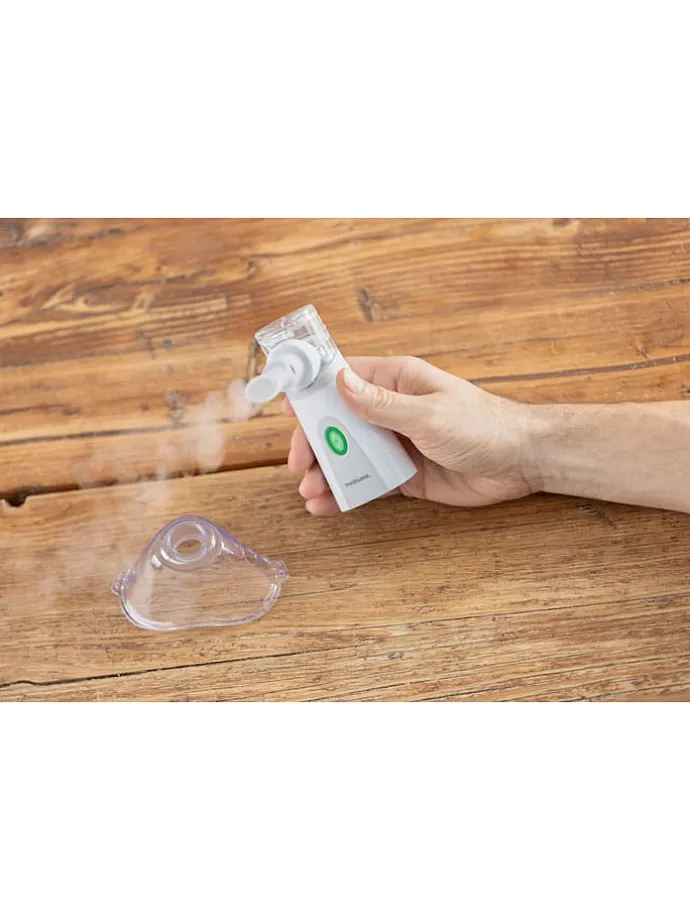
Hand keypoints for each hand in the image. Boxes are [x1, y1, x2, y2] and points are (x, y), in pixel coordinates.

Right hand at [285, 355, 538, 514]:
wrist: (521, 462)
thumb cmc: (482, 425)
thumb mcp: (428, 414)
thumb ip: (381, 404)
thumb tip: (339, 381)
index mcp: (396, 382)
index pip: (343, 378)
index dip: (312, 391)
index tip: (286, 408)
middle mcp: (390, 410)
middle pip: (338, 422)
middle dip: (314, 442)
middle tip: (300, 465)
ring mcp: (395, 443)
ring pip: (348, 455)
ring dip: (326, 471)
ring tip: (310, 492)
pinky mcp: (403, 474)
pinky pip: (367, 481)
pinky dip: (346, 492)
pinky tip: (327, 505)